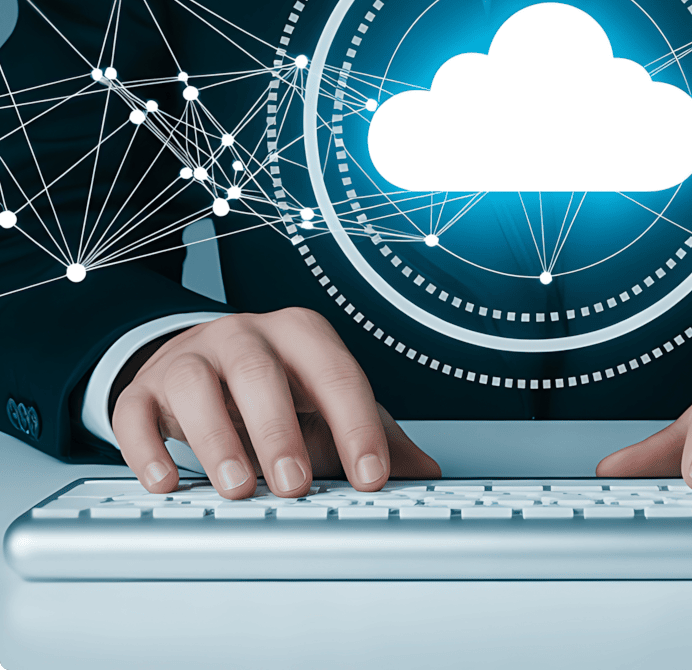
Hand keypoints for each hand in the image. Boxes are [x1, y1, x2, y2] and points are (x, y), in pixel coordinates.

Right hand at [111, 307, 440, 497]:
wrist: (199, 362)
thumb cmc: (275, 386)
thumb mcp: (326, 402)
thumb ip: (374, 433)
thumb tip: (425, 473)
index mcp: (300, 334)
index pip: (335, 373)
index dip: (355, 424)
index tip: (370, 476)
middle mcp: (245, 335)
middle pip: (261, 371)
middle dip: (280, 430)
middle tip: (296, 486)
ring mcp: (190, 357)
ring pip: (196, 384)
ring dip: (216, 437)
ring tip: (237, 488)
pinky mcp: (143, 388)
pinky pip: (136, 411)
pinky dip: (148, 448)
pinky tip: (167, 484)